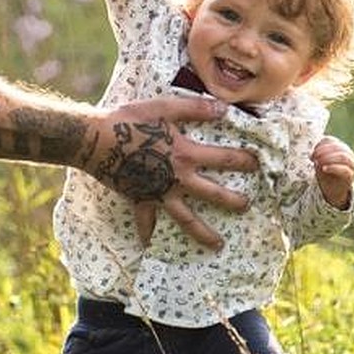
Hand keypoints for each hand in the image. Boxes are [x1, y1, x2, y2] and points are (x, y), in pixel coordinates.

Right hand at [87, 94, 256, 247]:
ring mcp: (158, 193)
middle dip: (233, 201)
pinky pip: (145, 221)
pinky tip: (149, 246)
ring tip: (218, 245)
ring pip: (186, 218)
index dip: (244, 160)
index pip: (224, 158)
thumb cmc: (128, 121)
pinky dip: (147, 233)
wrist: (95, 140)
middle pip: (212, 194)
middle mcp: (177, 178)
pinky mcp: (140, 199)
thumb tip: (223, 109)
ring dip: (203, 232)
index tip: (258, 164)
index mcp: (186, 154)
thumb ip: (194, 109)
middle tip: (247, 207)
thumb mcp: (163, 107)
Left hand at [312, 136, 353, 209]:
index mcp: (340, 147)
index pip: (330, 140)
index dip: (319, 145)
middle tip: (313, 157)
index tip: (311, 153)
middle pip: (337, 147)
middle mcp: (348, 153)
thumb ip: (317, 154)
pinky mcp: (350, 174)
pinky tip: (323, 169)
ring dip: (328, 158)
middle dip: (322, 151)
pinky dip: (332, 167)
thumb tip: (312, 152)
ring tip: (317, 162)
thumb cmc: (325, 171)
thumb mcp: (319, 160)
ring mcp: (351, 164)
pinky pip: (344, 169)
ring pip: (342, 156)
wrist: (333, 189)